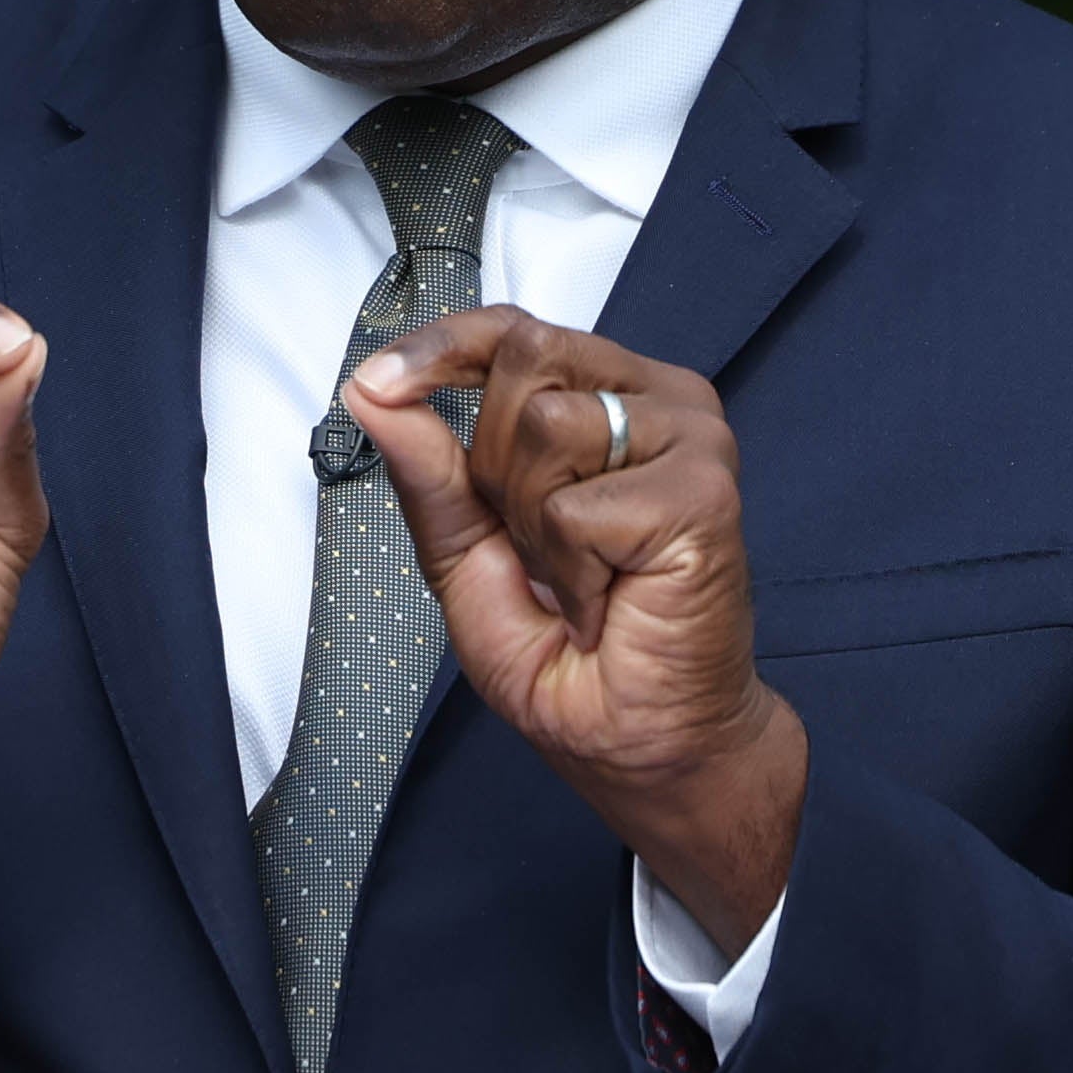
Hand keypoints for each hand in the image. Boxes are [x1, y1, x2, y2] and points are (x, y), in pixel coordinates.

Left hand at [348, 308, 804, 956]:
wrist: (646, 743)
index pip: (516, 328)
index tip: (379, 380)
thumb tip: (368, 389)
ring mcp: (691, 439)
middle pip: (524, 358)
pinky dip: (572, 570)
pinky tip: (610, 604)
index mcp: (606, 398)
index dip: (442, 345)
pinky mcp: (704, 490)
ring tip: (583, 580)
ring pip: (547, 424)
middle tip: (543, 550)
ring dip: (536, 526)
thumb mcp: (467, 558)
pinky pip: (576, 504)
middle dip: (496, 466)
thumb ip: (429, 471)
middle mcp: (657, 401)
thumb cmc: (574, 658)